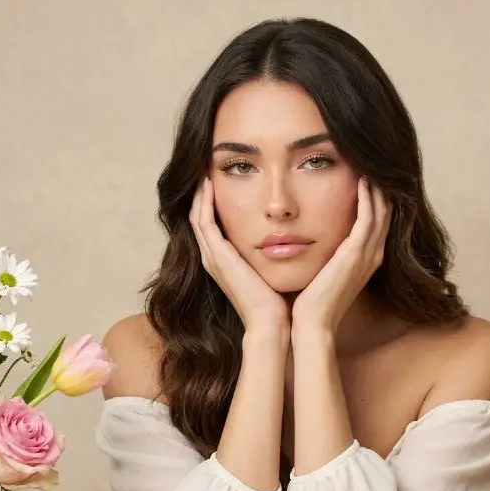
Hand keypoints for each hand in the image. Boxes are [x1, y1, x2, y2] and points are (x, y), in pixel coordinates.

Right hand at [190, 177, 289, 334]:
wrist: (273, 324)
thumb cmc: (280, 301)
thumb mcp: (274, 269)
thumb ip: (276, 252)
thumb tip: (292, 234)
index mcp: (226, 261)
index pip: (212, 223)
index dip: (214, 200)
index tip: (222, 177)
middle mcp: (214, 258)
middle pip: (199, 216)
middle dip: (202, 191)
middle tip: (206, 166)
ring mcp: (212, 258)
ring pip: (197, 215)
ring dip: (199, 191)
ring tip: (204, 168)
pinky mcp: (217, 257)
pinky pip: (203, 221)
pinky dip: (203, 201)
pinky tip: (209, 182)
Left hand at [291, 177, 391, 332]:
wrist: (311, 323)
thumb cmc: (311, 302)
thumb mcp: (324, 273)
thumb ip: (327, 256)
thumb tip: (314, 241)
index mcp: (365, 261)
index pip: (377, 223)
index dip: (376, 200)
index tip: (368, 178)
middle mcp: (372, 256)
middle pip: (385, 213)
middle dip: (381, 189)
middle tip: (375, 165)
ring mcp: (367, 255)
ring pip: (381, 212)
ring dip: (377, 188)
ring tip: (371, 165)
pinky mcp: (356, 253)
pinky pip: (368, 218)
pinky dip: (367, 198)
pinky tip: (362, 180)